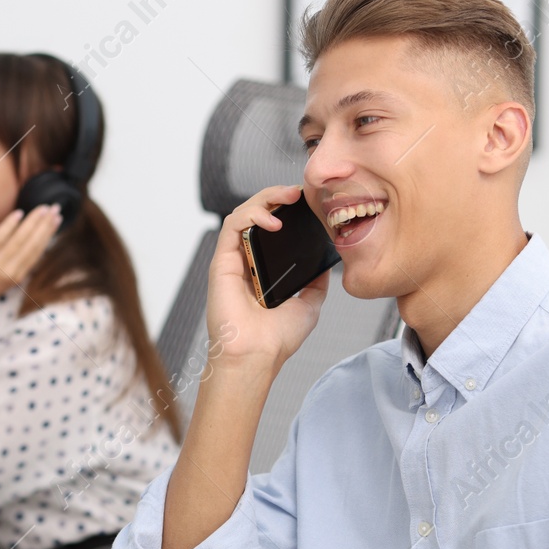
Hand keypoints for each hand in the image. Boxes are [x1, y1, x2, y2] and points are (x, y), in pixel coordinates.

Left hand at [0, 204, 62, 302]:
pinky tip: (18, 213)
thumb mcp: (2, 278)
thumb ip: (15, 262)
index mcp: (17, 276)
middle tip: (55, 208)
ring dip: (33, 222)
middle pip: (32, 244)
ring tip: (42, 208)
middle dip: (45, 225)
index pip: (37, 251)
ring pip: (19, 240)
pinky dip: (9, 225)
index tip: (57, 219)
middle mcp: (10, 272)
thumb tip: (28, 238)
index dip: (48, 234)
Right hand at [205, 185, 328, 377]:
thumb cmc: (276, 339)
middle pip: (256, 215)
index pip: (271, 229)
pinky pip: (233, 225)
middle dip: (277, 196)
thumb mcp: (308, 305)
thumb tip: (326, 264)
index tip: (308, 203)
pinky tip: (273, 219)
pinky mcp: (222, 261)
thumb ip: (314, 283)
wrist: (257, 355)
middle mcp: (246, 261)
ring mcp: (232, 260)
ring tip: (289, 197)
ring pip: (242, 214)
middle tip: (299, 192)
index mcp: (262, 270)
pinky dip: (252, 214)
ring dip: (265, 198)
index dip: (286, 210)